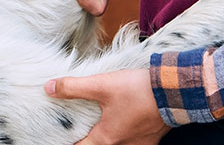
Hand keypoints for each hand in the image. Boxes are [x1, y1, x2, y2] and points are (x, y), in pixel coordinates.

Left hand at [45, 68, 168, 144]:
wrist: (175, 92)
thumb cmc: (138, 91)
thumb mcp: (102, 85)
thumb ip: (73, 88)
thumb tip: (49, 88)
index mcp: (105, 139)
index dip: (68, 142)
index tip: (60, 135)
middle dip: (88, 139)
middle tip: (80, 128)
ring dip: (107, 137)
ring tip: (101, 125)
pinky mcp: (151, 140)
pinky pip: (133, 143)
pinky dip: (124, 136)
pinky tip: (124, 122)